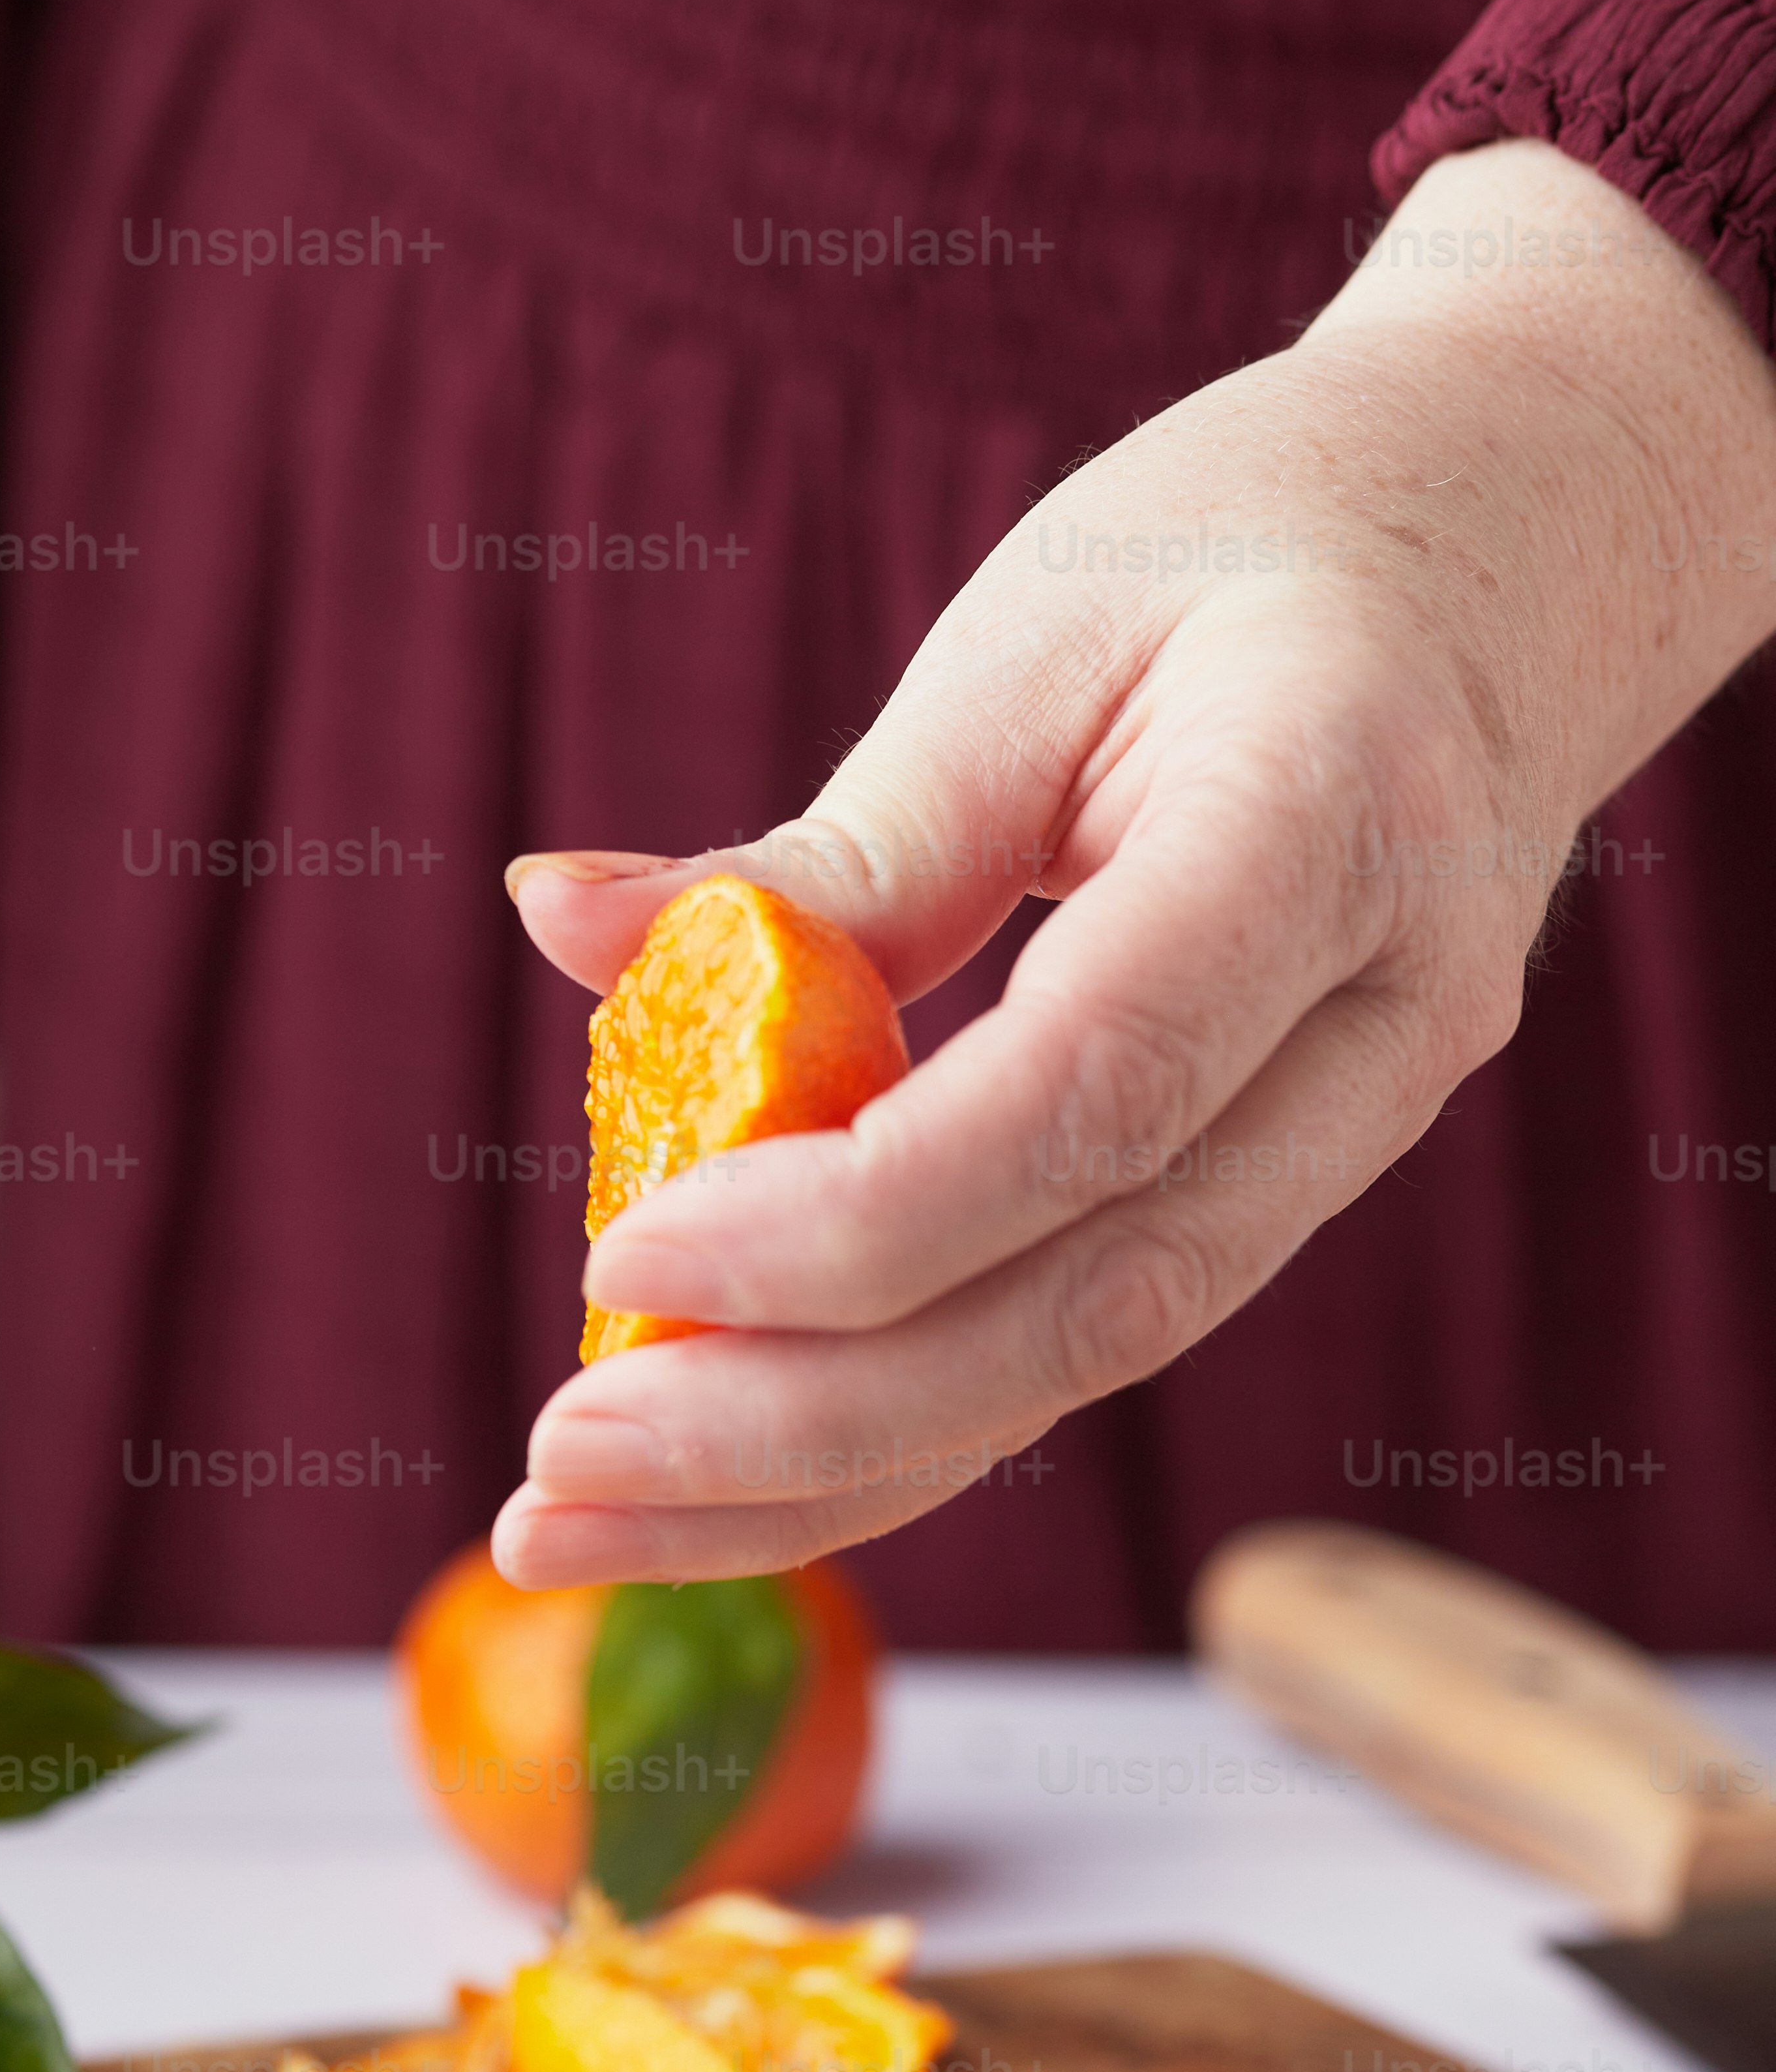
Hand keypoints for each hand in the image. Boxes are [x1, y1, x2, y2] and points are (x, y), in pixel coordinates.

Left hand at [495, 140, 1775, 1587]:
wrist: (1513, 551)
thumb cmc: (1254, 546)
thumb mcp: (1032, 640)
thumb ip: (826, 843)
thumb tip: (562, 923)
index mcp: (1335, 831)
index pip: (1091, 1095)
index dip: (850, 1217)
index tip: (627, 1264)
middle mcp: (1387, 1024)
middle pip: (1098, 1301)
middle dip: (807, 1423)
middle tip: (558, 1477)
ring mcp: (1361, 1124)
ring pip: (1093, 1363)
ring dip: (827, 1472)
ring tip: (587, 1525)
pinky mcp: (1290, 1174)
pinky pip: (1089, 1328)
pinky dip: (899, 1413)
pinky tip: (718, 1465)